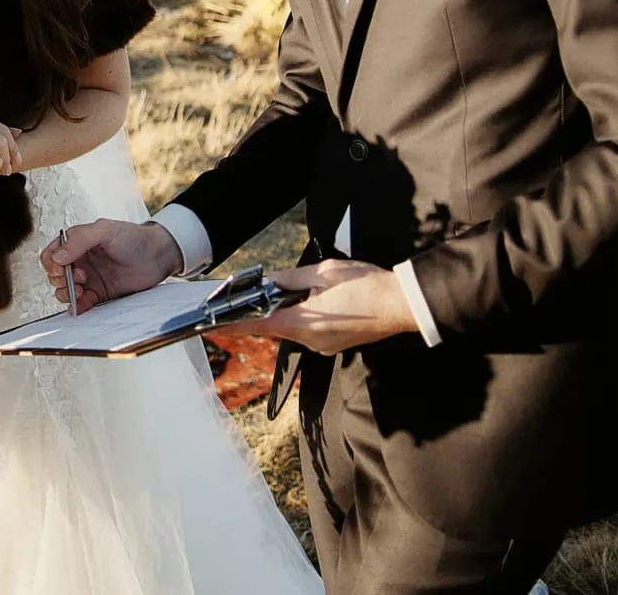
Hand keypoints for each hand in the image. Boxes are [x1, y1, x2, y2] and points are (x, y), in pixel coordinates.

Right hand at [43, 218, 185, 311]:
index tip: (60, 268)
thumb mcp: (104, 230)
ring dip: (67, 293)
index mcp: (77, 243)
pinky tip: (79, 306)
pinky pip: (82, 303)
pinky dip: (77, 306)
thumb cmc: (133, 238)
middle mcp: (80, 261)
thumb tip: (57, 257)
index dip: (51, 263)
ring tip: (81, 290)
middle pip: (55, 275)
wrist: (159, 255)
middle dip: (61, 279)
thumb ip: (79, 240)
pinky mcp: (100, 294)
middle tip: (79, 277)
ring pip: (65, 290)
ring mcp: (89, 278)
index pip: (52, 254)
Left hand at [246, 260, 418, 353]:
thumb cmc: (367, 285)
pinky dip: (302, 319)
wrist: (403, 303)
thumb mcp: (323, 273)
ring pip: (292, 329)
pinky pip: (309, 332)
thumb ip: (290, 278)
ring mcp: (324, 345)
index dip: (233, 324)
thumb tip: (269, 280)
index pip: (258, 325)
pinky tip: (310, 303)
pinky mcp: (335, 345)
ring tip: (284, 294)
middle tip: (249, 295)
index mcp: (305, 322)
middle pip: (274, 327)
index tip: (213, 324)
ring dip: (285, 313)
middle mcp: (311, 340)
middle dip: (262, 311)